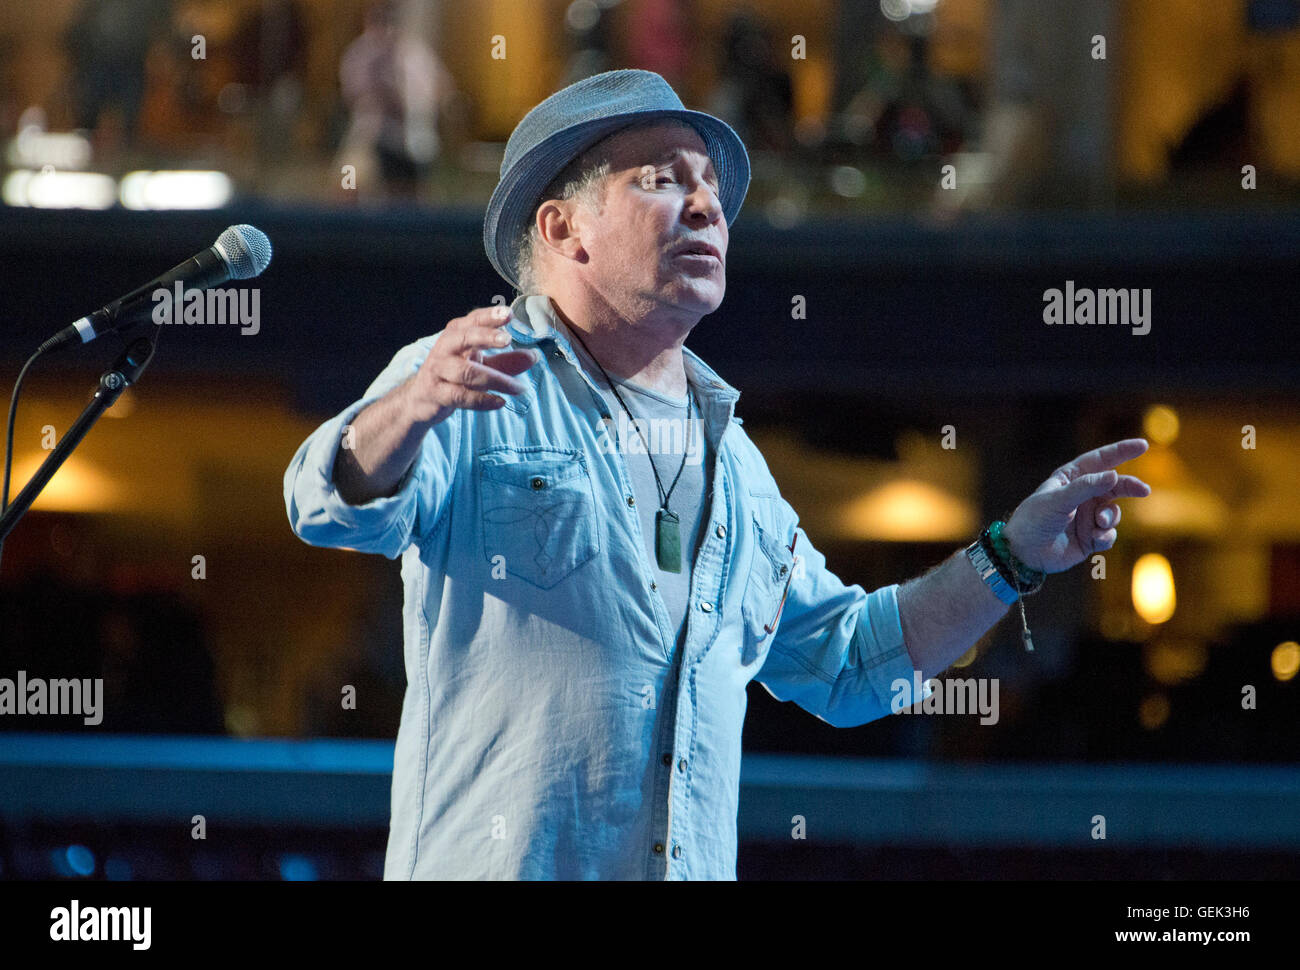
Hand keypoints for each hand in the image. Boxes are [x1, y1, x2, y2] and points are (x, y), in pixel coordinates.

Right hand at [403, 305, 539, 425]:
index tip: (509, 314)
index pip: (473, 320)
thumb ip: (506, 361)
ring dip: (496, 380)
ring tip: (519, 388)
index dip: (490, 316)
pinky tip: (500, 402)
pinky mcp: (436, 393)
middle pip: (464, 338)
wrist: (421, 399)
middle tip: (507, 339)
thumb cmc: (454, 375)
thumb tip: (534, 356)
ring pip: (466, 372)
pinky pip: (460, 396)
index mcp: (457, 335)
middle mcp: (445, 348)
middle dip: (485, 336)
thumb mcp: (481, 364)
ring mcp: (438, 371)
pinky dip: (482, 400)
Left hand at [1002, 438, 1150, 574]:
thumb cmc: (1034, 520)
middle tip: (1143, 490)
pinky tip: (1095, 539)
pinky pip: (1109, 535)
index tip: (1142, 445)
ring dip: (1111, 517)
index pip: (1099, 460)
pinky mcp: (1090, 538)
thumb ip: (1086, 487)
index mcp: (1070, 479)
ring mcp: (1087, 517)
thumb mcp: (1058, 500)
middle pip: (1114, 485)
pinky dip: (1106, 536)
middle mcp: (1082, 496)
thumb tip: (1114, 475)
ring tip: (1099, 522)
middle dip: (1129, 487)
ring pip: (1114, 513)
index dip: (1121, 452)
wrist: (1024, 553)